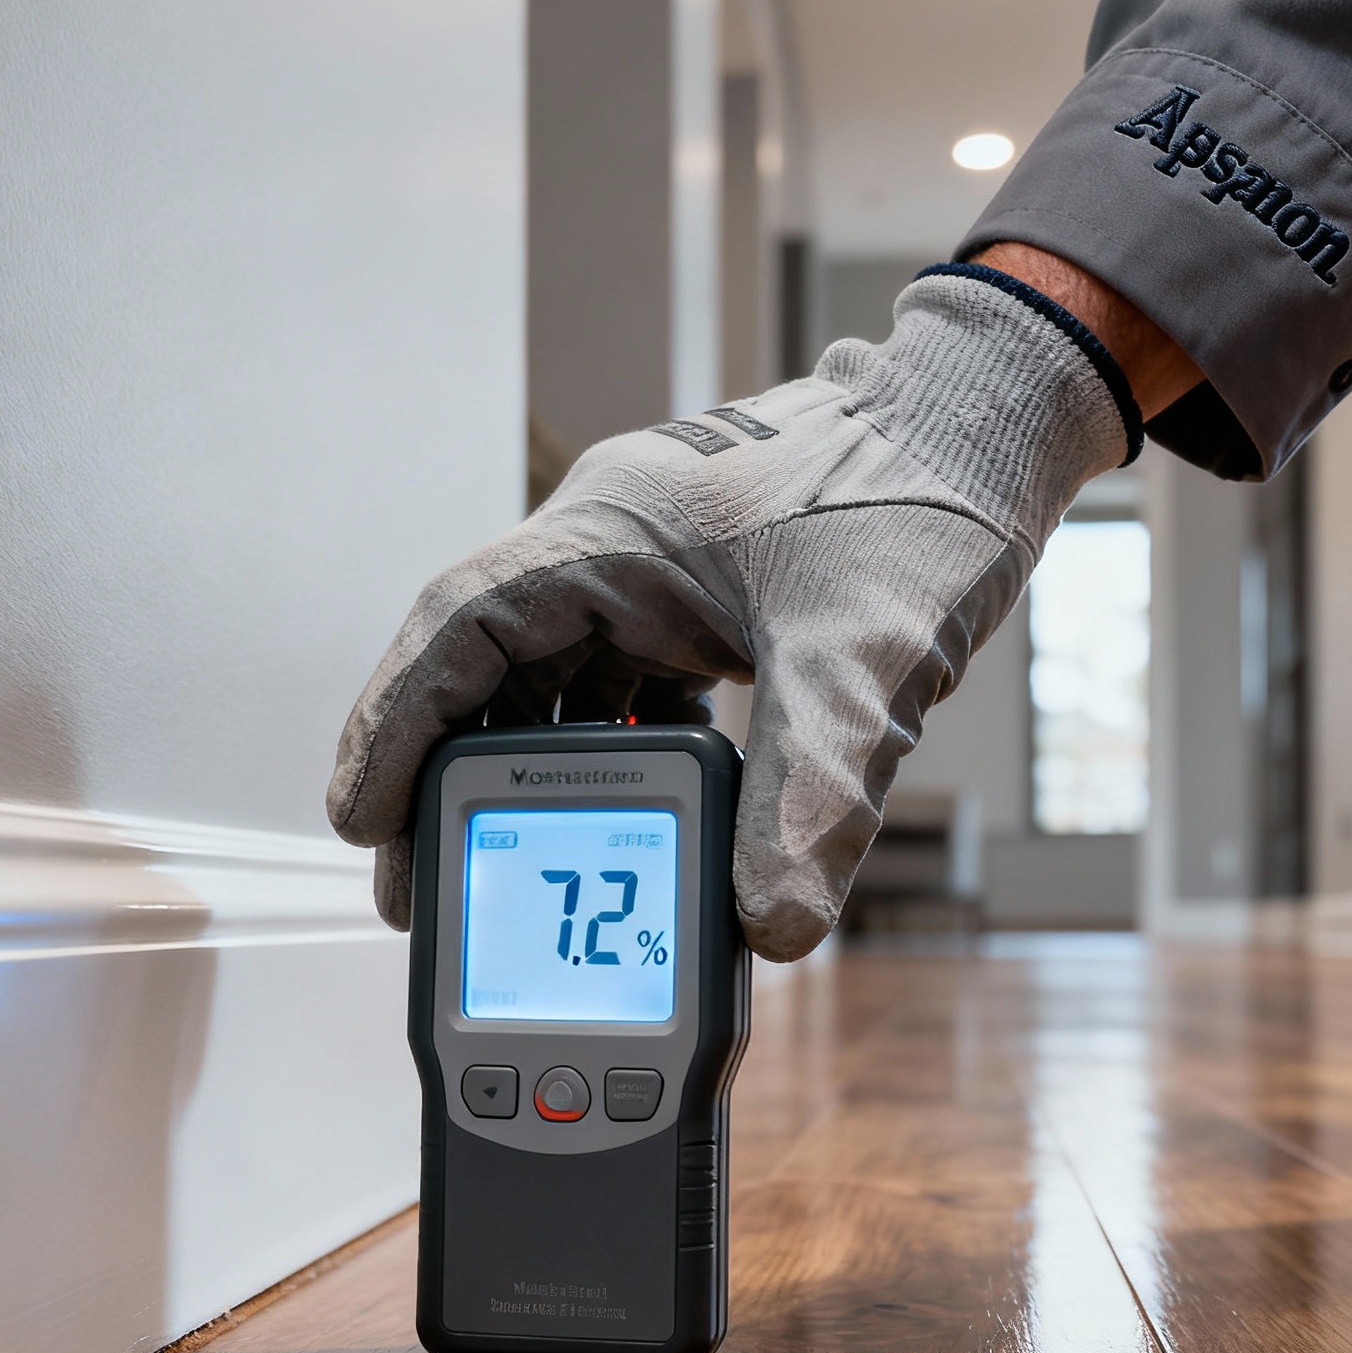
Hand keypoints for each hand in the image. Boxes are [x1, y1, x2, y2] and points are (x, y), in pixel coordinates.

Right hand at [327, 267, 1138, 959]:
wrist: (991, 427)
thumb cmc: (926, 494)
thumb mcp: (867, 655)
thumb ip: (817, 790)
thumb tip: (771, 925)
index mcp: (611, 530)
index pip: (457, 624)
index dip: (393, 722)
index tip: (359, 817)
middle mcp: (609, 546)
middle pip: (482, 665)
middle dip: (446, 773)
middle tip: (422, 882)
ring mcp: (649, 572)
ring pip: (544, 677)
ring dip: (521, 767)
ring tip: (504, 861)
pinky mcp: (692, 598)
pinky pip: (611, 679)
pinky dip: (601, 749)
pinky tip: (617, 807)